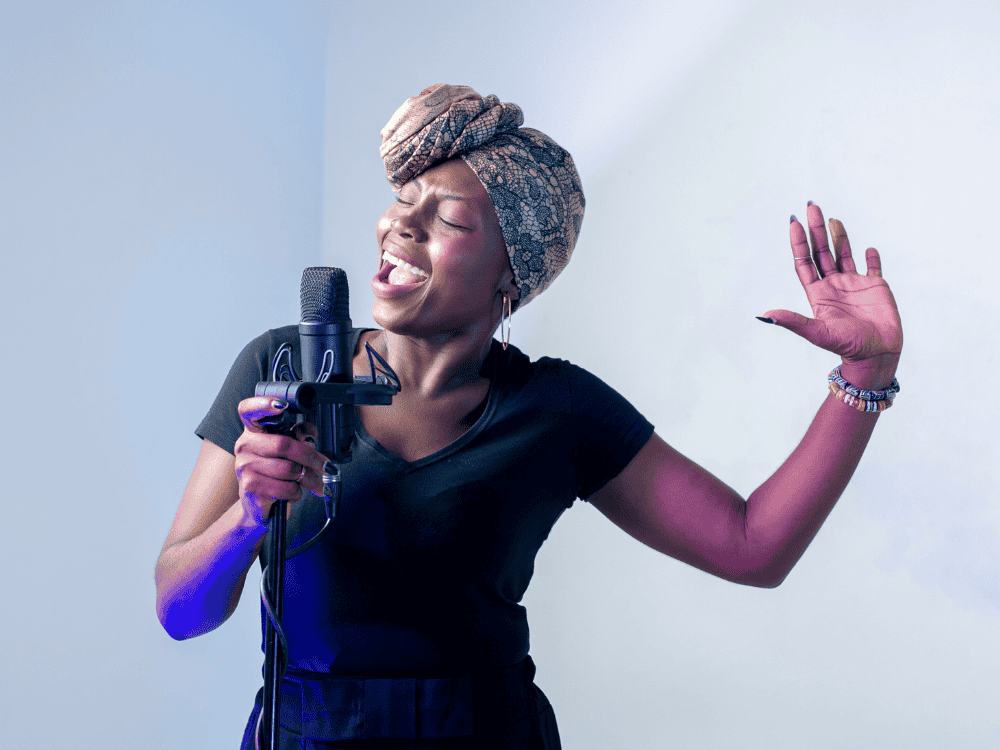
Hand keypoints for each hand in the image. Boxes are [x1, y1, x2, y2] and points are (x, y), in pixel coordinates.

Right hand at [233, 397, 328, 528]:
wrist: (257, 505)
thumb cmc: (275, 473)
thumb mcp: (289, 451)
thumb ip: (301, 436)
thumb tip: (310, 434)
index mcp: (253, 431)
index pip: (249, 410)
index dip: (263, 404)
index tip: (281, 405)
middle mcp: (244, 445)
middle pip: (284, 444)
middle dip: (312, 457)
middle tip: (327, 467)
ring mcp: (244, 466)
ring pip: (289, 469)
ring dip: (307, 478)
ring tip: (311, 482)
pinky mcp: (250, 487)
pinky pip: (286, 488)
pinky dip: (296, 492)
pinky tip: (292, 492)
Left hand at [762, 203, 902, 382]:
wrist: (876, 356)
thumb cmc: (846, 347)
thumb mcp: (817, 333)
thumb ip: (793, 322)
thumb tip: (765, 315)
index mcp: (818, 293)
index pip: (805, 263)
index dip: (798, 243)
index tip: (794, 222)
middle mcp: (834, 286)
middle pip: (822, 252)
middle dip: (816, 230)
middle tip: (811, 206)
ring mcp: (855, 285)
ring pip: (844, 254)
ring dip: (839, 236)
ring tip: (831, 218)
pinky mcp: (877, 288)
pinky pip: (873, 268)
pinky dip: (871, 257)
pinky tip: (868, 248)